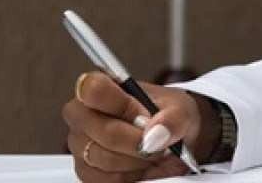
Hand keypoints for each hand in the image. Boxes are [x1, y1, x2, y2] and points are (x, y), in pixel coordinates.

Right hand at [61, 71, 215, 181]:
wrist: (170, 139)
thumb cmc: (168, 116)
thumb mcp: (180, 110)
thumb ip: (172, 119)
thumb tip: (154, 135)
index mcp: (101, 87)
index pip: (92, 89)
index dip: (122, 105)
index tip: (144, 114)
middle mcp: (83, 116)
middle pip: (105, 133)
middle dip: (138, 141)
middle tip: (158, 141)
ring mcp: (80, 146)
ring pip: (106, 161)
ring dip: (138, 160)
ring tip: (153, 153)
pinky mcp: (87, 173)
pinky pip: (108, 180)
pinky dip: (132, 176)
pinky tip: (142, 165)